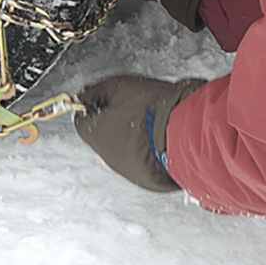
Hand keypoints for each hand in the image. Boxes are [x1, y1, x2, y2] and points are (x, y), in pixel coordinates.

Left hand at [75, 74, 205, 191]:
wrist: (184, 132)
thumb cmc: (152, 109)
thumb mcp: (119, 87)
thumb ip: (97, 92)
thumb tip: (86, 96)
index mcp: (95, 133)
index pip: (81, 120)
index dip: (93, 106)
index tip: (104, 98)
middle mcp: (107, 155)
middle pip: (103, 135)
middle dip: (114, 121)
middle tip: (133, 107)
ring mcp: (128, 169)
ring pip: (124, 149)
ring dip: (133, 136)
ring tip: (151, 121)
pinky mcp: (149, 178)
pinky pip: (143, 161)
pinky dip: (148, 150)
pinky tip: (160, 137)